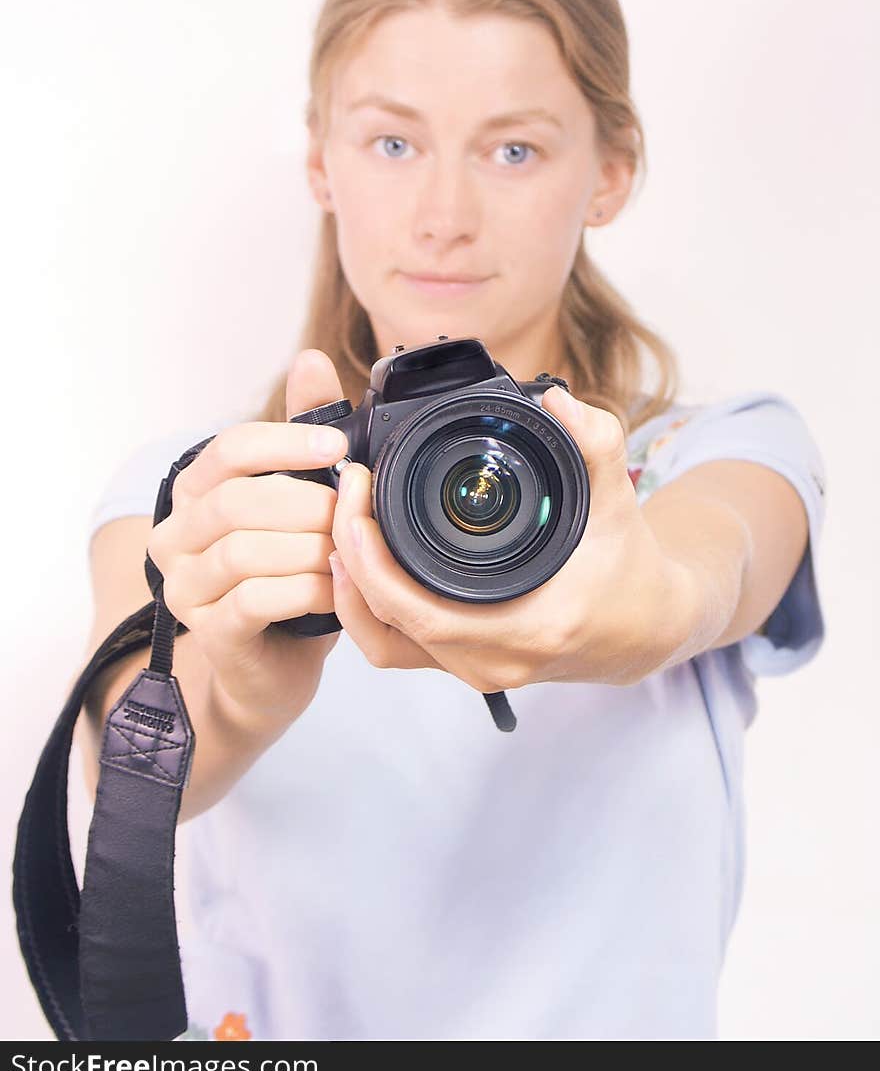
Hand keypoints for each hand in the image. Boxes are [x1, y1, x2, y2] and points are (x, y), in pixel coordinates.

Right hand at [147, 348, 349, 722]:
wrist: (271, 664)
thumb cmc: (286, 572)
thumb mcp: (298, 499)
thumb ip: (301, 432)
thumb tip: (310, 359)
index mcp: (196, 492)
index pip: (230, 450)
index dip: (285, 443)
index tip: (337, 448)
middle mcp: (177, 536)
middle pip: (238, 501)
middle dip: (307, 505)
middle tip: (351, 514)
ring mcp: (186, 587)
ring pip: (246, 551)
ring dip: (310, 548)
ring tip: (346, 553)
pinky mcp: (210, 631)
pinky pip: (258, 600)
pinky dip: (306, 589)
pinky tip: (333, 588)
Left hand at [328, 386, 693, 691]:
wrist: (644, 628)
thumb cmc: (630, 568)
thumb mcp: (619, 501)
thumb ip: (597, 445)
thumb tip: (559, 401)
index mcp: (526, 627)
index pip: (418, 610)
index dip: (371, 559)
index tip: (357, 494)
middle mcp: (492, 660)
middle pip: (385, 624)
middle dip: (349, 557)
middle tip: (344, 493)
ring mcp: (474, 669)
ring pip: (381, 642)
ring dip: (351, 588)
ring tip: (342, 526)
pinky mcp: (463, 663)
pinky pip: (396, 646)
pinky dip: (368, 608)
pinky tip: (358, 562)